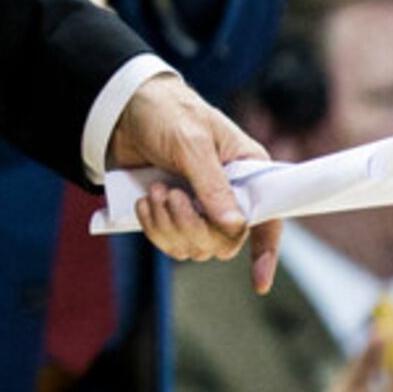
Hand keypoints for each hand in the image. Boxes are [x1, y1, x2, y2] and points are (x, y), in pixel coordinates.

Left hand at [105, 72, 279, 292]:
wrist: (123, 108)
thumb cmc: (167, 112)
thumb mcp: (191, 143)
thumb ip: (212, 185)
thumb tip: (235, 226)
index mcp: (249, 171)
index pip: (269, 219)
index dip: (267, 251)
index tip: (260, 283)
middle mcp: (230, 194)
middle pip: (224, 241)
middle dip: (193, 226)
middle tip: (171, 195)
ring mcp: (200, 206)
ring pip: (194, 246)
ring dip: (169, 225)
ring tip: (156, 193)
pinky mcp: (173, 212)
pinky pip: (170, 242)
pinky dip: (154, 228)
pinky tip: (146, 203)